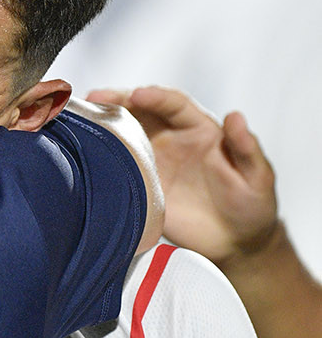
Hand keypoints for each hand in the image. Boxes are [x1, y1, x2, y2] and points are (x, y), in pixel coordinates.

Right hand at [86, 85, 277, 264]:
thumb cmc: (252, 205)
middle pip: (140, 110)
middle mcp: (171, 137)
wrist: (236, 242)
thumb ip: (246, 148)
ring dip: (102, 122)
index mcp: (198, 128)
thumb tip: (236, 116)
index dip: (155, 97)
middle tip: (94, 98)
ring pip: (123, 133)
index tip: (138, 94)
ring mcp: (153, 160)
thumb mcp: (258, 176)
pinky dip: (99, 155)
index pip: (173, 104)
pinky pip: (117, 166)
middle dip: (116, 101)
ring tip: (79, 117)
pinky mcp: (140, 184)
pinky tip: (82, 148)